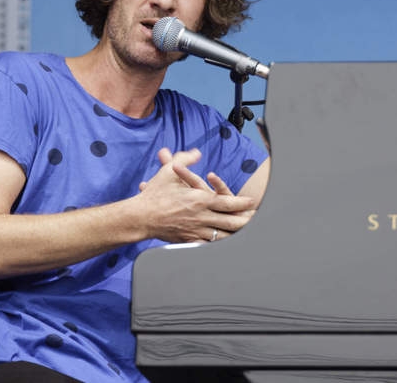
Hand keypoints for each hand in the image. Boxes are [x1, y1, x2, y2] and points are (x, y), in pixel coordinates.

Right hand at [136, 148, 254, 242]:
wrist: (140, 217)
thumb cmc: (155, 194)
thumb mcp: (170, 172)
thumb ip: (185, 160)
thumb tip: (196, 152)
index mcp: (200, 200)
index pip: (228, 202)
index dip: (242, 203)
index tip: (251, 201)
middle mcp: (201, 217)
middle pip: (231, 222)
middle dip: (246, 221)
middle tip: (256, 219)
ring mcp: (196, 231)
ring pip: (222, 236)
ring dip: (236, 234)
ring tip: (247, 233)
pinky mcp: (189, 240)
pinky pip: (208, 245)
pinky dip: (219, 244)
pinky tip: (226, 244)